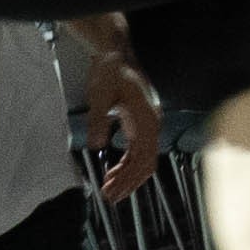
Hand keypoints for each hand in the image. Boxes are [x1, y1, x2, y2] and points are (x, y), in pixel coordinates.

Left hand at [67, 23, 162, 197]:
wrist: (116, 52)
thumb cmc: (110, 71)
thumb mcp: (100, 94)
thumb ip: (98, 119)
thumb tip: (97, 145)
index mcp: (147, 119)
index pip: (143, 158)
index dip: (129, 178)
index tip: (113, 191)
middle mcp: (152, 124)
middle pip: (146, 163)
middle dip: (128, 182)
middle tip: (109, 197)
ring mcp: (148, 124)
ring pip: (143, 158)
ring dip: (127, 175)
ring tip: (109, 189)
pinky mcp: (140, 123)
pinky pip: (137, 150)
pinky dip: (126, 163)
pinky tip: (113, 171)